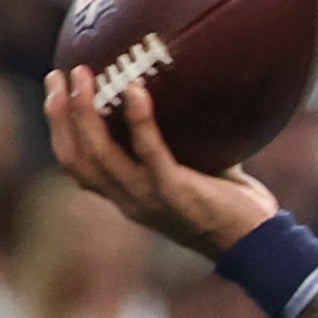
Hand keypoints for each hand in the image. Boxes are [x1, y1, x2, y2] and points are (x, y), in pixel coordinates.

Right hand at [43, 68, 275, 254]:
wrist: (261, 244)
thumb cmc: (234, 205)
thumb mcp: (197, 171)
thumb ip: (183, 142)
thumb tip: (187, 94)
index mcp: (128, 196)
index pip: (77, 164)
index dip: (59, 128)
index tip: (56, 91)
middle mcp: (129, 200)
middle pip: (75, 157)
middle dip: (59, 114)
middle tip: (58, 74)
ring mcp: (148, 199)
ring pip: (98, 154)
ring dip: (84, 112)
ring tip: (85, 74)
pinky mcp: (175, 193)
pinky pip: (149, 152)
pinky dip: (139, 120)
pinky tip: (134, 90)